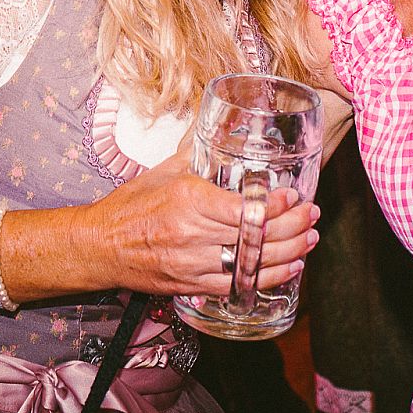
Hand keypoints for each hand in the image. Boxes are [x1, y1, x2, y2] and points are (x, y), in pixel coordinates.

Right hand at [77, 148, 319, 297]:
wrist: (100, 246)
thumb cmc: (130, 206)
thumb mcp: (164, 171)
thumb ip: (197, 153)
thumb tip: (219, 126)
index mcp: (189, 200)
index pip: (243, 209)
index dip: (275, 206)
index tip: (294, 196)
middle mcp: (193, 234)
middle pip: (255, 236)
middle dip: (293, 226)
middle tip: (312, 215)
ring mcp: (193, 264)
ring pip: (252, 263)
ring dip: (289, 253)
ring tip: (309, 239)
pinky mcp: (191, 285)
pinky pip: (237, 286)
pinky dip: (266, 278)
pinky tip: (289, 268)